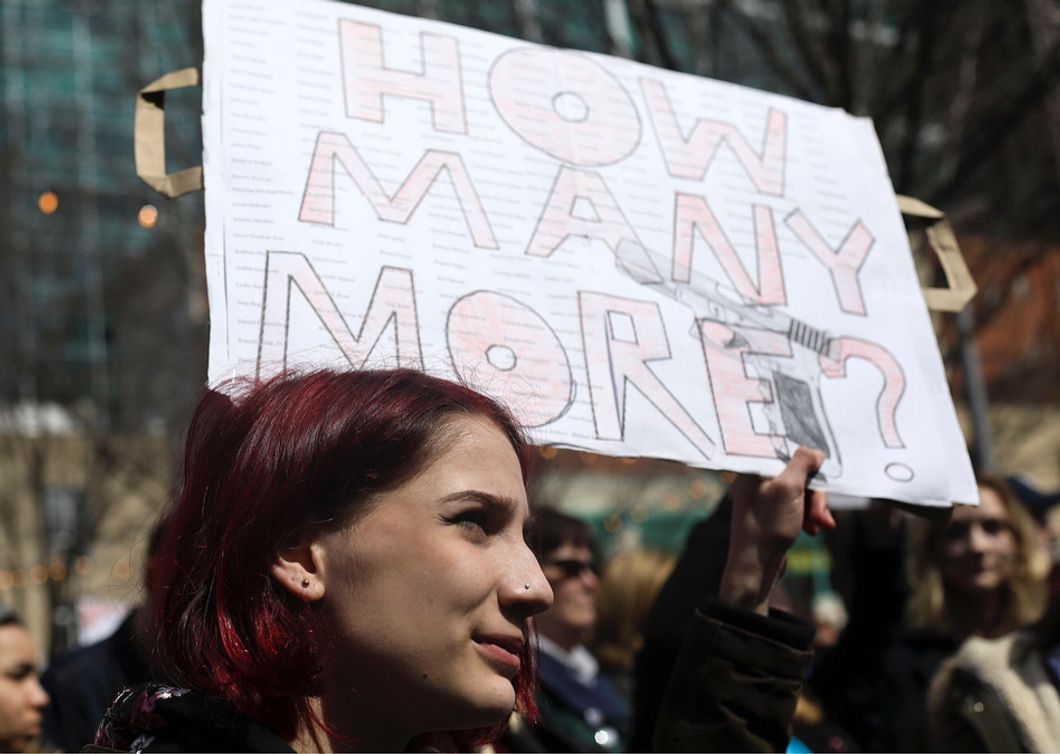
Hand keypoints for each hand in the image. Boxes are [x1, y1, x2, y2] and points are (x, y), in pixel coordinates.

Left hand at [718, 448, 835, 614]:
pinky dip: (807, 516)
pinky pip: (796, 506)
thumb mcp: (788, 488)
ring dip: (814, 507)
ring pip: (800, 491)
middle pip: (797, 473)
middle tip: (819, 512)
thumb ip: (801, 463)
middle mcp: (756, 479)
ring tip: (819, 524)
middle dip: (814, 493)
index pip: (785, 449)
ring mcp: (763, 497)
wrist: (755, 568)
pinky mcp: (771, 514)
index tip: (821, 468)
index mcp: (753, 467)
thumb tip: (814, 452)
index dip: (806, 459)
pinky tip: (811, 530)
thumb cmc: (767, 526)